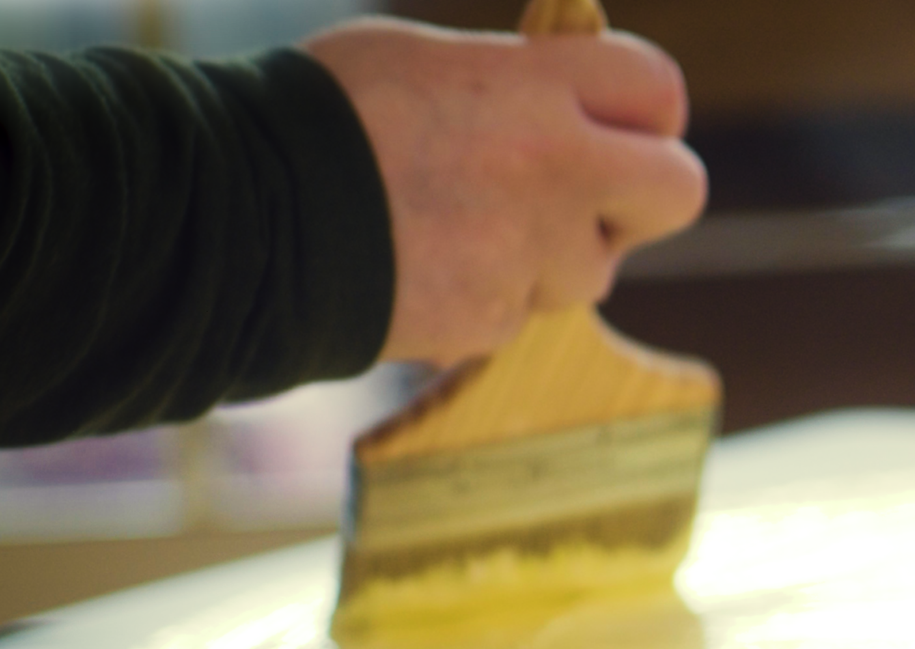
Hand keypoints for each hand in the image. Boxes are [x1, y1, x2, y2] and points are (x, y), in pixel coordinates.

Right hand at [301, 18, 706, 363]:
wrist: (236, 216)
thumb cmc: (316, 117)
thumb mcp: (422, 59)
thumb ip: (514, 80)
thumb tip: (562, 96)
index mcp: (538, 90)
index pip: (658, 89)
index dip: (646, 108)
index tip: (622, 119)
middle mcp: (555, 173)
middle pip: (678, 190)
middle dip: (644, 192)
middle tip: (594, 189)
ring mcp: (530, 256)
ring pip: (594, 268)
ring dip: (552, 254)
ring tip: (464, 225)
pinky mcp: (493, 323)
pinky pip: (521, 312)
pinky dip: (488, 295)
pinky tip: (422, 265)